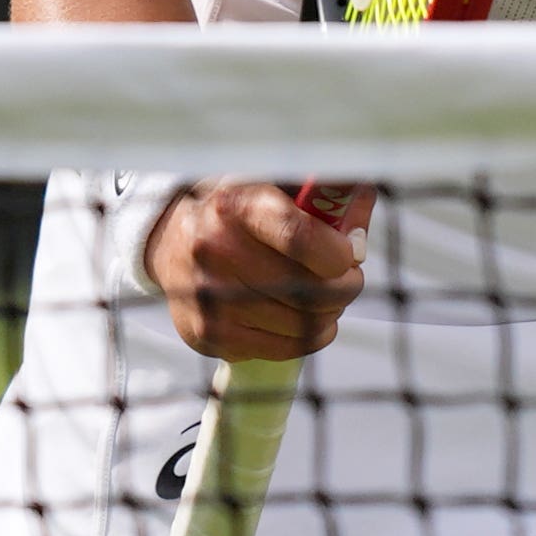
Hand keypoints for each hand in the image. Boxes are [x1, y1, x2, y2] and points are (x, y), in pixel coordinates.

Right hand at [142, 181, 371, 360]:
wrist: (172, 241)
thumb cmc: (241, 211)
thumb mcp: (277, 186)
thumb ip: (326, 196)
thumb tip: (363, 221)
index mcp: (237, 205)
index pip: (300, 238)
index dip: (338, 254)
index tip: (349, 255)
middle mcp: (215, 250)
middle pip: (306, 289)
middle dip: (344, 287)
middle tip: (349, 279)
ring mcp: (208, 297)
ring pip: (299, 324)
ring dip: (329, 314)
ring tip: (328, 298)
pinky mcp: (207, 334)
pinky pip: (281, 348)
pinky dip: (307, 338)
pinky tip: (308, 320)